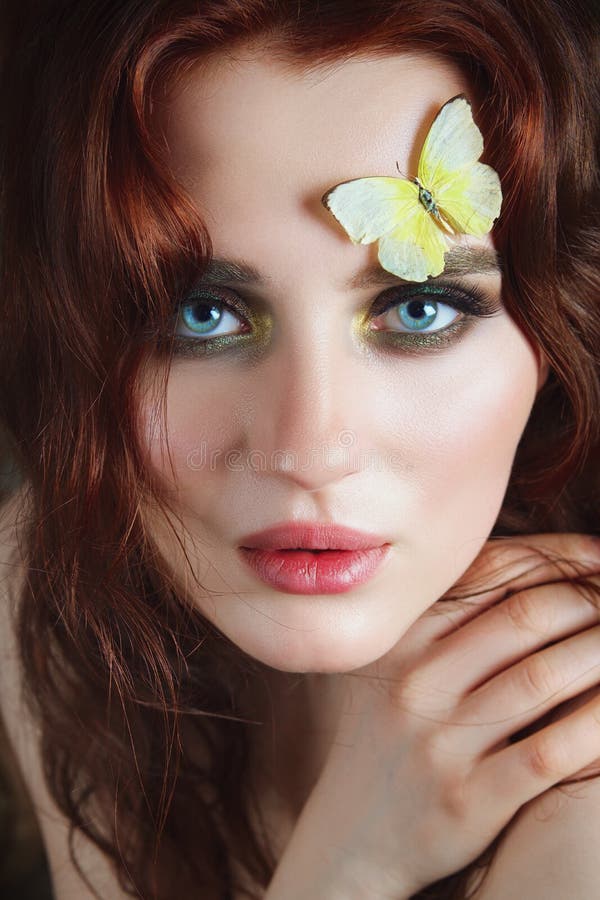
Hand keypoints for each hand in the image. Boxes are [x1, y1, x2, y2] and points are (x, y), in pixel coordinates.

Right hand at [266, 533, 599, 898]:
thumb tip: (535, 571)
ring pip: (543, 677)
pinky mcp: (468, 798)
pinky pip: (551, 750)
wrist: (351, 832)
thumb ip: (446, 619)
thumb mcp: (394, 666)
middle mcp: (416, 680)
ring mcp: (439, 740)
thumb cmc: (387, 735)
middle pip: (526, 617)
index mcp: (401, 636)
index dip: (560, 556)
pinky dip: (597, 723)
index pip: (492, 573)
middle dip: (591, 600)